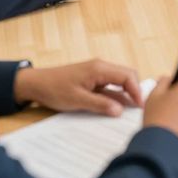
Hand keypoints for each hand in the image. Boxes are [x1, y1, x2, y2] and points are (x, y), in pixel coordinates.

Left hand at [13, 59, 143, 116]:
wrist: (36, 84)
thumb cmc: (55, 90)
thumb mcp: (78, 100)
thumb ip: (100, 105)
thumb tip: (120, 111)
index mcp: (99, 69)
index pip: (127, 76)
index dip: (136, 91)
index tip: (140, 106)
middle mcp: (101, 66)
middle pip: (126, 75)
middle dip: (134, 90)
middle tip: (138, 108)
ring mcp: (97, 71)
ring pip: (119, 79)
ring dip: (125, 92)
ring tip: (130, 109)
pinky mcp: (92, 77)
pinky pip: (110, 83)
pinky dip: (116, 93)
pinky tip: (115, 105)